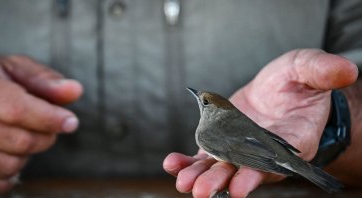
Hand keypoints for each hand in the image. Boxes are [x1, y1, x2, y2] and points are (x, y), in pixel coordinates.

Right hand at [0, 55, 82, 194]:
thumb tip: (74, 90)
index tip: (70, 122)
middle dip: (43, 136)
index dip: (49, 118)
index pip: (16, 109)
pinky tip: (4, 153)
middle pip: (18, 141)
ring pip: (7, 165)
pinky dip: (8, 174)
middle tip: (44, 126)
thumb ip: (44, 80)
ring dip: (24, 155)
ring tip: (18, 136)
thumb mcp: (17, 70)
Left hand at [164, 49, 357, 197]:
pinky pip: (204, 157)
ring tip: (183, 183)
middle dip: (221, 181)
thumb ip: (321, 70)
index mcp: (290, 140)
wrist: (278, 91)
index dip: (257, 173)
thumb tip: (347, 69)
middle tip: (202, 191)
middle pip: (242, 171)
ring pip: (220, 168)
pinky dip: (189, 162)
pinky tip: (173, 163)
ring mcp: (239, 150)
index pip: (274, 161)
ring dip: (201, 177)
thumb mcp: (308, 70)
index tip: (240, 185)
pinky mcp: (222, 144)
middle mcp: (263, 152)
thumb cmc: (297, 84)